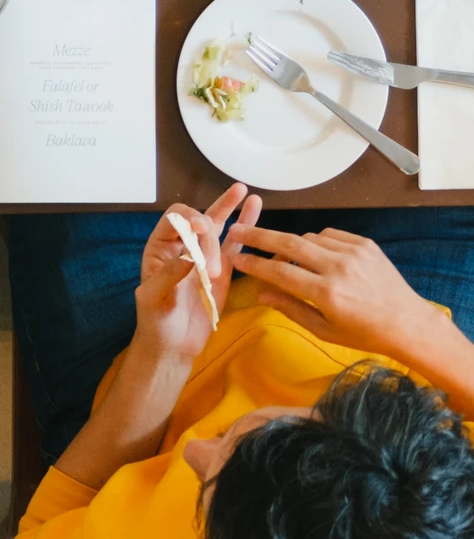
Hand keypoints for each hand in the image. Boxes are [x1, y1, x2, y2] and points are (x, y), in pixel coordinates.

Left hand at [136, 183, 261, 360]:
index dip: (189, 218)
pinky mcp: (223, 270)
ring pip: (218, 225)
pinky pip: (234, 244)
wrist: (173, 347)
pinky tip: (254, 208)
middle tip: (214, 257)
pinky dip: (244, 227)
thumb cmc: (156, 322)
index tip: (202, 229)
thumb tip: (192, 256)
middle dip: (210, 230)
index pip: (176, 219)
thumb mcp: (154, 299)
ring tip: (243, 190)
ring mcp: (204, 257)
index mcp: (161, 248)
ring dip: (229, 207)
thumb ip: (170, 275)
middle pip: (200, 220)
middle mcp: (183, 247)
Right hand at [228, 223, 439, 359]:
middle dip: (260, 236)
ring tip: (281, 256)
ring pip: (310, 237)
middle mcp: (338, 267)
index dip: (255, 264)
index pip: (281, 272)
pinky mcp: (365, 243)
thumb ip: (291, 308)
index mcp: (327, 293)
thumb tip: (261, 292)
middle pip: (290, 243)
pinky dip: (316, 241)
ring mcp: (353, 251)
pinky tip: (312, 254)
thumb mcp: (324, 330)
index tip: (236, 258)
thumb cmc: (363, 334)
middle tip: (239, 231)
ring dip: (291, 243)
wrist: (406, 321)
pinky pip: (330, 234)